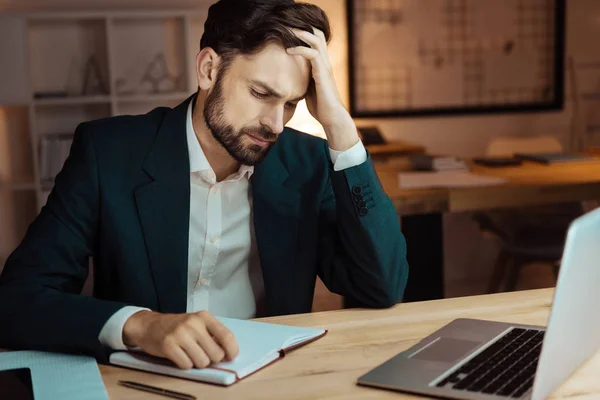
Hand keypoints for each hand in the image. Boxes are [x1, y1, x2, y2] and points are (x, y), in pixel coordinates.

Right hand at [122, 310, 238, 369]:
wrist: (149, 325)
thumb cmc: (177, 326)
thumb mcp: (197, 323)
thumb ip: (213, 334)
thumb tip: (228, 353)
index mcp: (204, 317)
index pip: (227, 336)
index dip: (232, 350)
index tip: (229, 357)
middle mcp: (193, 324)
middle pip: (216, 354)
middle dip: (211, 359)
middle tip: (202, 353)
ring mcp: (180, 334)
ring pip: (202, 362)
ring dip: (197, 363)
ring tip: (189, 353)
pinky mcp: (168, 345)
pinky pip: (186, 365)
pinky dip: (185, 364)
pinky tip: (179, 355)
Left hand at [287, 28, 358, 150]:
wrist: (332, 118)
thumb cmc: (321, 107)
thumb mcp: (308, 89)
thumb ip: (304, 79)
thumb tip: (290, 77)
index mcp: (322, 65)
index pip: (316, 41)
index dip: (304, 33)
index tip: (288, 31)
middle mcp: (325, 62)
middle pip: (318, 34)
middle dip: (302, 27)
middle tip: (287, 25)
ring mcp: (325, 66)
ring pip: (316, 40)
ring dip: (300, 33)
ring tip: (287, 30)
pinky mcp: (322, 73)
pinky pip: (313, 54)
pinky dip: (300, 49)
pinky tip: (289, 50)